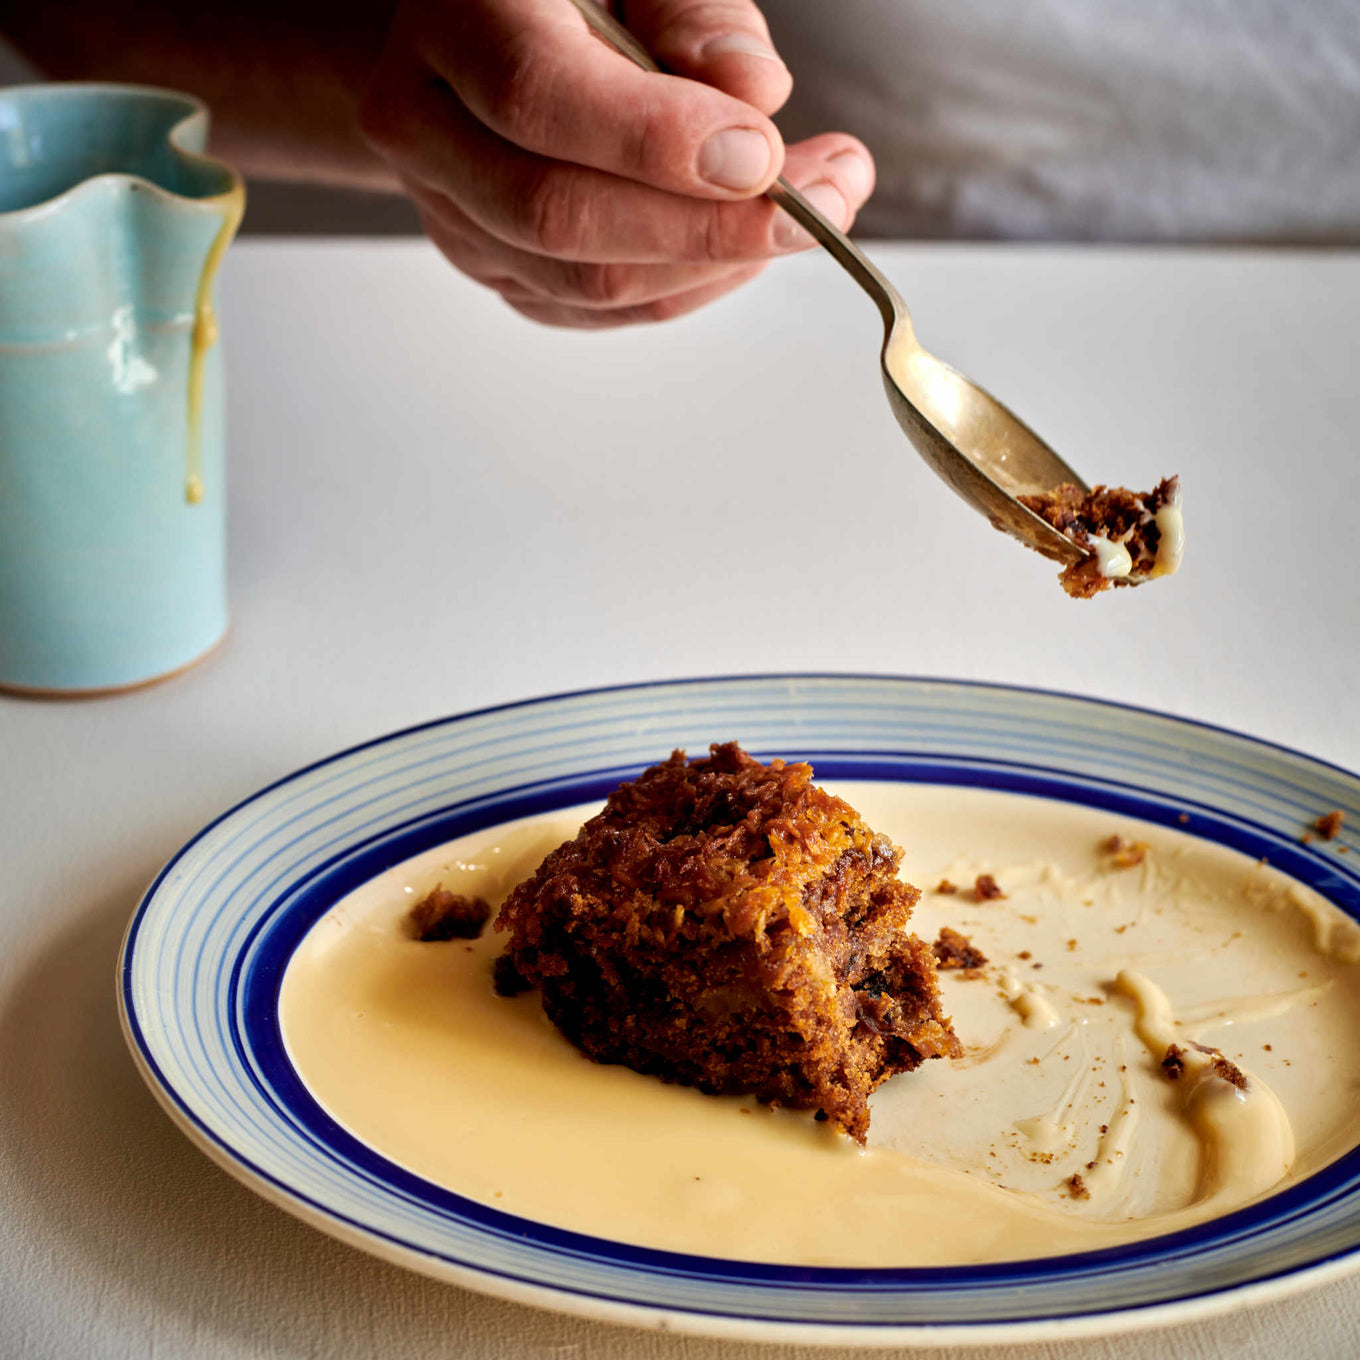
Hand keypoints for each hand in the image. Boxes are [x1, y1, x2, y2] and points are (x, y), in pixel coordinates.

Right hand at [359, 0, 874, 326]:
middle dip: (709, 226)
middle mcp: (428, 130)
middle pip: (561, 215)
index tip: (763, 157)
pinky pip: (600, 309)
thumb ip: (694, 14)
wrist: (479, 39)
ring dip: (717, 264)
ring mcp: (455, 216)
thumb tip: (754, 99)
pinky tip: (748, 245)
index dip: (656, 142)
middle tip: (827, 204)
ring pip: (588, 282)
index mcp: (452, 20)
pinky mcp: (495, 272)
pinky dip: (689, 288)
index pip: (540, 100)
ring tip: (813, 214)